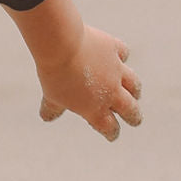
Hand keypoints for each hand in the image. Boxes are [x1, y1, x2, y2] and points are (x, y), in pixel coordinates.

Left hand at [37, 26, 141, 140]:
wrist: (62, 45)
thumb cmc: (55, 74)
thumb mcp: (51, 96)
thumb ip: (53, 108)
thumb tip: (46, 117)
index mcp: (95, 108)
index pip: (109, 127)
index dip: (111, 133)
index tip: (112, 134)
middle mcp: (110, 92)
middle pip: (130, 110)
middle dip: (134, 116)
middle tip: (135, 119)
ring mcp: (115, 70)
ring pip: (134, 85)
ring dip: (135, 91)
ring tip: (135, 93)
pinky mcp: (114, 49)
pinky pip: (124, 54)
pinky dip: (122, 56)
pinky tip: (119, 57)